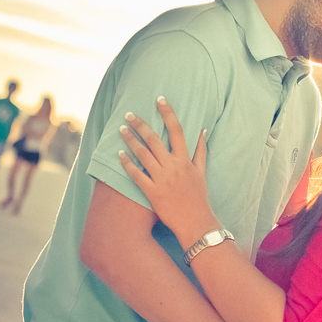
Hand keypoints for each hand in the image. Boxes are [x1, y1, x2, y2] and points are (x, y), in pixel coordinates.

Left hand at [118, 97, 217, 246]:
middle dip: (141, 124)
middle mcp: (174, 166)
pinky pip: (137, 175)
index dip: (168, 113)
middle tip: (130, 114)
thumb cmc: (198, 196)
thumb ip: (200, 150)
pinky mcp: (152, 191)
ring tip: (121, 130)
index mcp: (186, 160)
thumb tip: (202, 131)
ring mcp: (162, 179)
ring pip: (143, 154)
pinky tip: (119, 154)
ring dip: (130, 140)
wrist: (195, 222)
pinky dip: (127, 164)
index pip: (177, 130)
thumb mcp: (201, 172)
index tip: (160, 100)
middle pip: (155, 139)